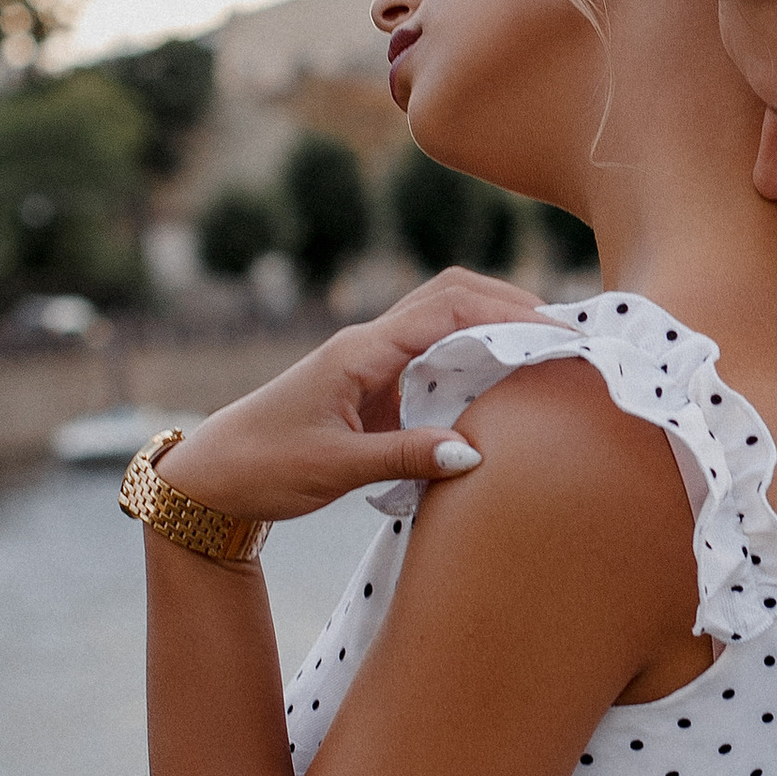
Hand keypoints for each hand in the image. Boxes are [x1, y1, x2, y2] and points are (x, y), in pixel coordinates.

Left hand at [155, 271, 548, 526]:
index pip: (449, 309)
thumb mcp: (334, 468)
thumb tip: (474, 453)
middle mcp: (370, 345)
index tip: (559, 334)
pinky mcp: (373, 388)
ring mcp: (371, 363)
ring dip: (494, 326)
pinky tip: (499, 388)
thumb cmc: (262, 468)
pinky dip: (472, 360)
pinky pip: (432, 358)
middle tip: (566, 334)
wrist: (210, 479)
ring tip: (547, 352)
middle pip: (452, 295)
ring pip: (444, 322)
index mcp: (361, 351)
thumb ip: (404, 458)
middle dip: (511, 304)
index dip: (509, 313)